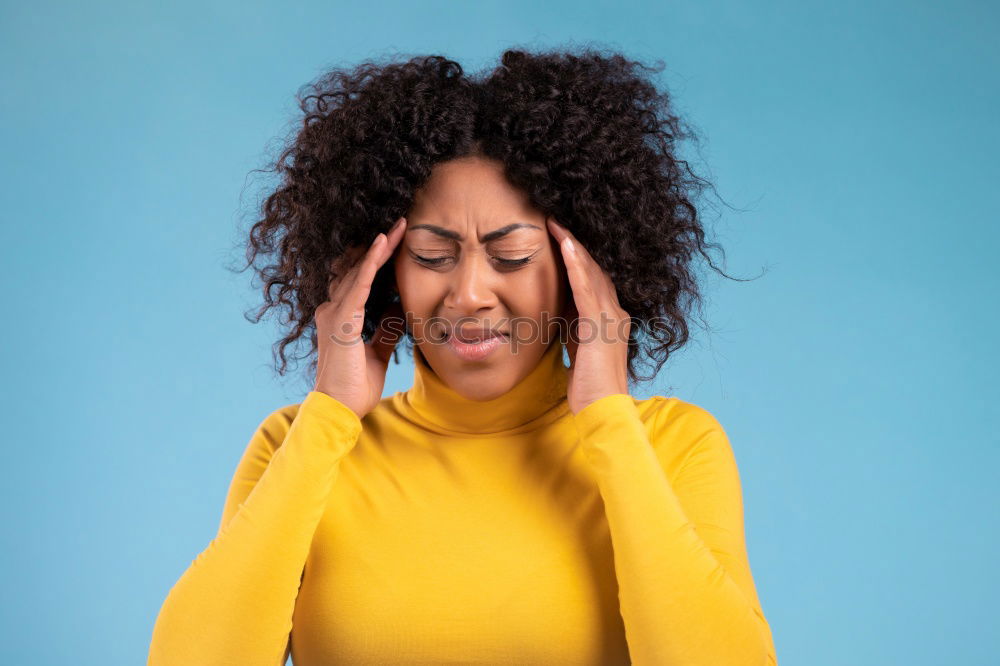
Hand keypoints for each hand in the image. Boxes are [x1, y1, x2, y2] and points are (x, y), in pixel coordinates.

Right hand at [312, 216, 407, 419]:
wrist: (338, 410)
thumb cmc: (355, 386)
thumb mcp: (378, 353)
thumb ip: (385, 329)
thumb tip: (399, 309)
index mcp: (340, 317)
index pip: (362, 280)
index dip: (379, 259)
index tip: (398, 241)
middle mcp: (332, 309)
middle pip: (360, 269)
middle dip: (382, 245)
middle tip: (402, 222)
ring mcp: (334, 313)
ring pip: (360, 270)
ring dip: (380, 247)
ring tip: (400, 225)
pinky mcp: (341, 320)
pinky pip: (359, 284)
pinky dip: (372, 263)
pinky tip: (383, 244)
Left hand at [547, 217, 629, 413]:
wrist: (602, 410)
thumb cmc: (589, 386)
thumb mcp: (578, 347)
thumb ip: (574, 326)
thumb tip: (559, 310)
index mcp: (610, 317)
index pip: (592, 278)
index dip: (576, 256)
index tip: (558, 236)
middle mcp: (615, 311)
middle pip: (593, 268)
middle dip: (574, 244)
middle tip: (555, 219)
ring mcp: (610, 317)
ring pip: (591, 272)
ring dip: (573, 245)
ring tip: (556, 223)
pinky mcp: (600, 326)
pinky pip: (587, 289)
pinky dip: (577, 265)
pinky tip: (566, 246)